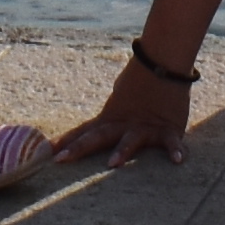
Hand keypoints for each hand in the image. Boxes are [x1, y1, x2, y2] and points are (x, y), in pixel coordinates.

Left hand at [49, 53, 193, 163]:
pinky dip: (176, 151)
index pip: (84, 131)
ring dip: (122, 151)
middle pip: (97, 137)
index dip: (65, 142)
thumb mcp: (118, 99)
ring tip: (112, 164)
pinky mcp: (168, 128)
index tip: (46, 153)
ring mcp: (145, 126)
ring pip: (131, 140)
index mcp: (110, 118)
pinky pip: (172, 142)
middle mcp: (124, 124)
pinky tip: (178, 161)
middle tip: (62, 159)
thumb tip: (95, 127)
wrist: (163, 60)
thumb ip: (109, 117)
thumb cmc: (140, 80)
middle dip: (79, 148)